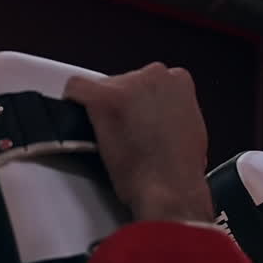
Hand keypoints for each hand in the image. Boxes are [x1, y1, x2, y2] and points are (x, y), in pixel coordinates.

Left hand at [64, 62, 213, 224]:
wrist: (168, 188)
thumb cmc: (179, 170)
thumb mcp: (189, 131)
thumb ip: (171, 114)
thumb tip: (156, 117)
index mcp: (179, 80)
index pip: (149, 82)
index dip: (140, 104)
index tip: (137, 120)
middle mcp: (154, 74)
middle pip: (126, 82)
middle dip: (122, 105)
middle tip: (123, 134)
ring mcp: (128, 84)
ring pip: (103, 87)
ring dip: (102, 108)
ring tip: (109, 139)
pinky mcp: (103, 98)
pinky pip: (76, 88)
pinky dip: (73, 100)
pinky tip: (76, 118)